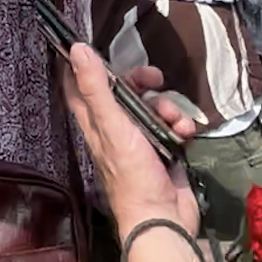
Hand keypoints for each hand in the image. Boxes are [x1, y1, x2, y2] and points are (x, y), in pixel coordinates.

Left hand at [66, 45, 199, 241]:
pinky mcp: (164, 149)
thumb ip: (96, 88)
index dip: (82, 65)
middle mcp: (115, 128)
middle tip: (156, 78)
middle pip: (123, 91)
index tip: (90, 43)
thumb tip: (76, 48)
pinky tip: (186, 134)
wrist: (163, 218)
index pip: (79, 86)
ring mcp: (140, 139)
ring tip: (176, 121)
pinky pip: (172, 125)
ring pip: (152, 107)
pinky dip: (180, 125)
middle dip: (141, 81)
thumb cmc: (131, 175)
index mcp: (95, 122)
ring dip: (168, 107)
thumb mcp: (112, 126)